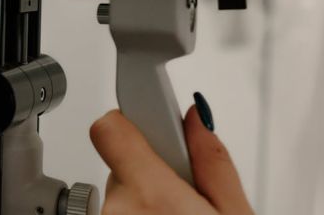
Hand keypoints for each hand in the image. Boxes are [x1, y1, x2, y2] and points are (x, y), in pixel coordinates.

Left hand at [89, 106, 253, 214]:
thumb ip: (213, 163)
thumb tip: (197, 118)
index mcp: (151, 196)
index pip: (110, 128)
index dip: (133, 118)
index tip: (156, 120)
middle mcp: (117, 209)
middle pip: (123, 160)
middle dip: (152, 166)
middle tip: (186, 191)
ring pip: (122, 189)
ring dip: (145, 195)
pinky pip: (117, 210)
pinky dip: (137, 212)